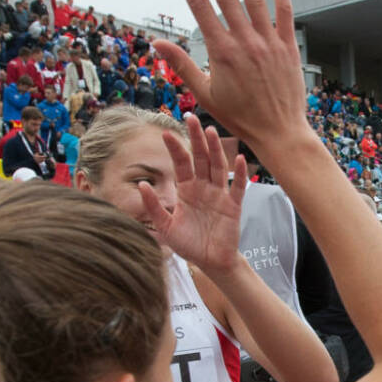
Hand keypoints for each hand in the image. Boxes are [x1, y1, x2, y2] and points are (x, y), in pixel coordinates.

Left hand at [138, 114, 246, 271]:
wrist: (210, 262)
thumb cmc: (189, 244)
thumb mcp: (165, 227)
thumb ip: (154, 206)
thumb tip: (141, 184)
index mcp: (187, 190)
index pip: (181, 163)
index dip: (175, 148)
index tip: (166, 133)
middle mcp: (203, 187)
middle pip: (200, 158)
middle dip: (196, 138)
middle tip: (191, 118)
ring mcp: (219, 195)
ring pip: (217, 166)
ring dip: (215, 149)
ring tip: (211, 131)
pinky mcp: (233, 206)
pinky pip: (237, 187)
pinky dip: (239, 174)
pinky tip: (239, 159)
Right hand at [156, 0, 310, 151]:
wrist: (279, 133)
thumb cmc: (240, 117)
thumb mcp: (205, 93)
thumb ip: (181, 65)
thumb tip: (155, 42)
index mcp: (220, 51)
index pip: (199, 3)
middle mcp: (244, 41)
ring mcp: (267, 42)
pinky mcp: (288, 46)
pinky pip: (284, 11)